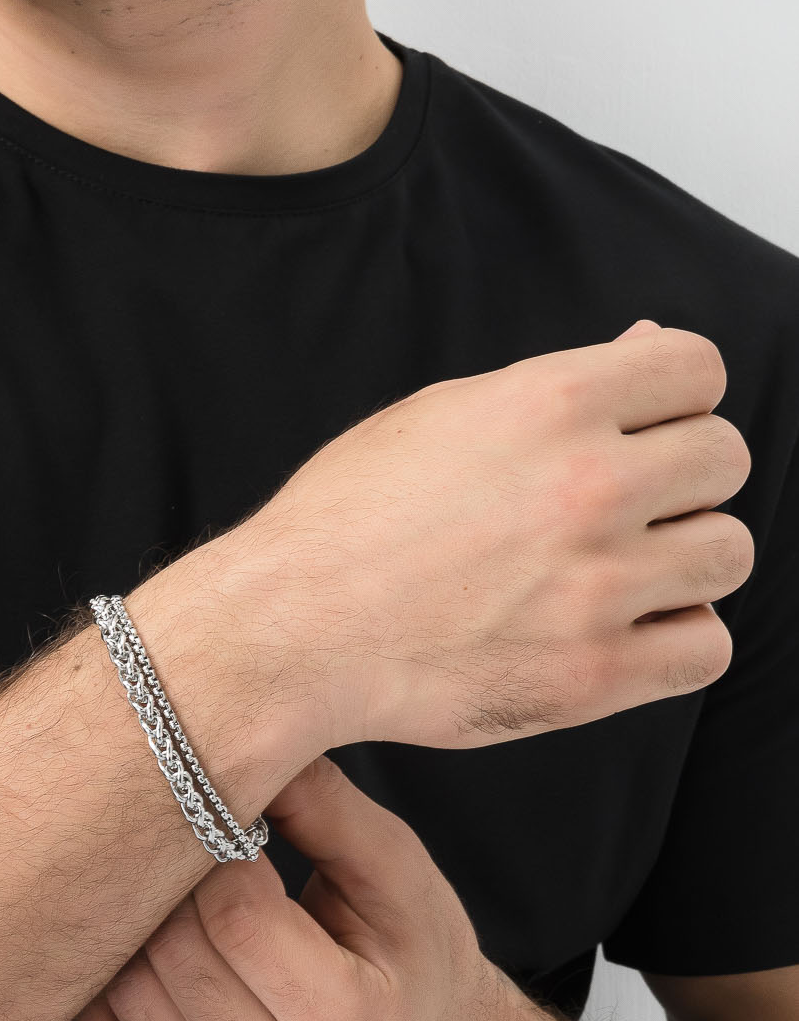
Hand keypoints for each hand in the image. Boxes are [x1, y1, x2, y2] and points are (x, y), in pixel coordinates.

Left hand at [57, 753, 507, 1020]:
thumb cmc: (412, 954)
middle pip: (171, 950)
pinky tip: (153, 955)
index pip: (235, 915)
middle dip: (176, 876)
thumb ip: (326, 808)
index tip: (231, 813)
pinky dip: (102, 990)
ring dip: (140, 923)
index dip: (219, 844)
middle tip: (197, 840)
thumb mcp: (399, 872)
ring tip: (182, 892)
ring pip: (123, 990)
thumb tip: (244, 734)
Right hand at [185, 320, 753, 753]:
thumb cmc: (350, 519)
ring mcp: (597, 585)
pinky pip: (707, 646)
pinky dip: (675, 637)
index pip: (697, 368)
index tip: (648, 424)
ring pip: (728, 552)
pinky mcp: (596, 674)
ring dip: (685, 556)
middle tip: (627, 502)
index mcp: (549, 403)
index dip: (675, 394)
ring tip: (622, 566)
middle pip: (724, 457)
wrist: (293, 627)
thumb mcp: (443, 415)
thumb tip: (648, 346)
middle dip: (684, 475)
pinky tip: (622, 626)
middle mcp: (586, 485)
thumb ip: (558, 386)